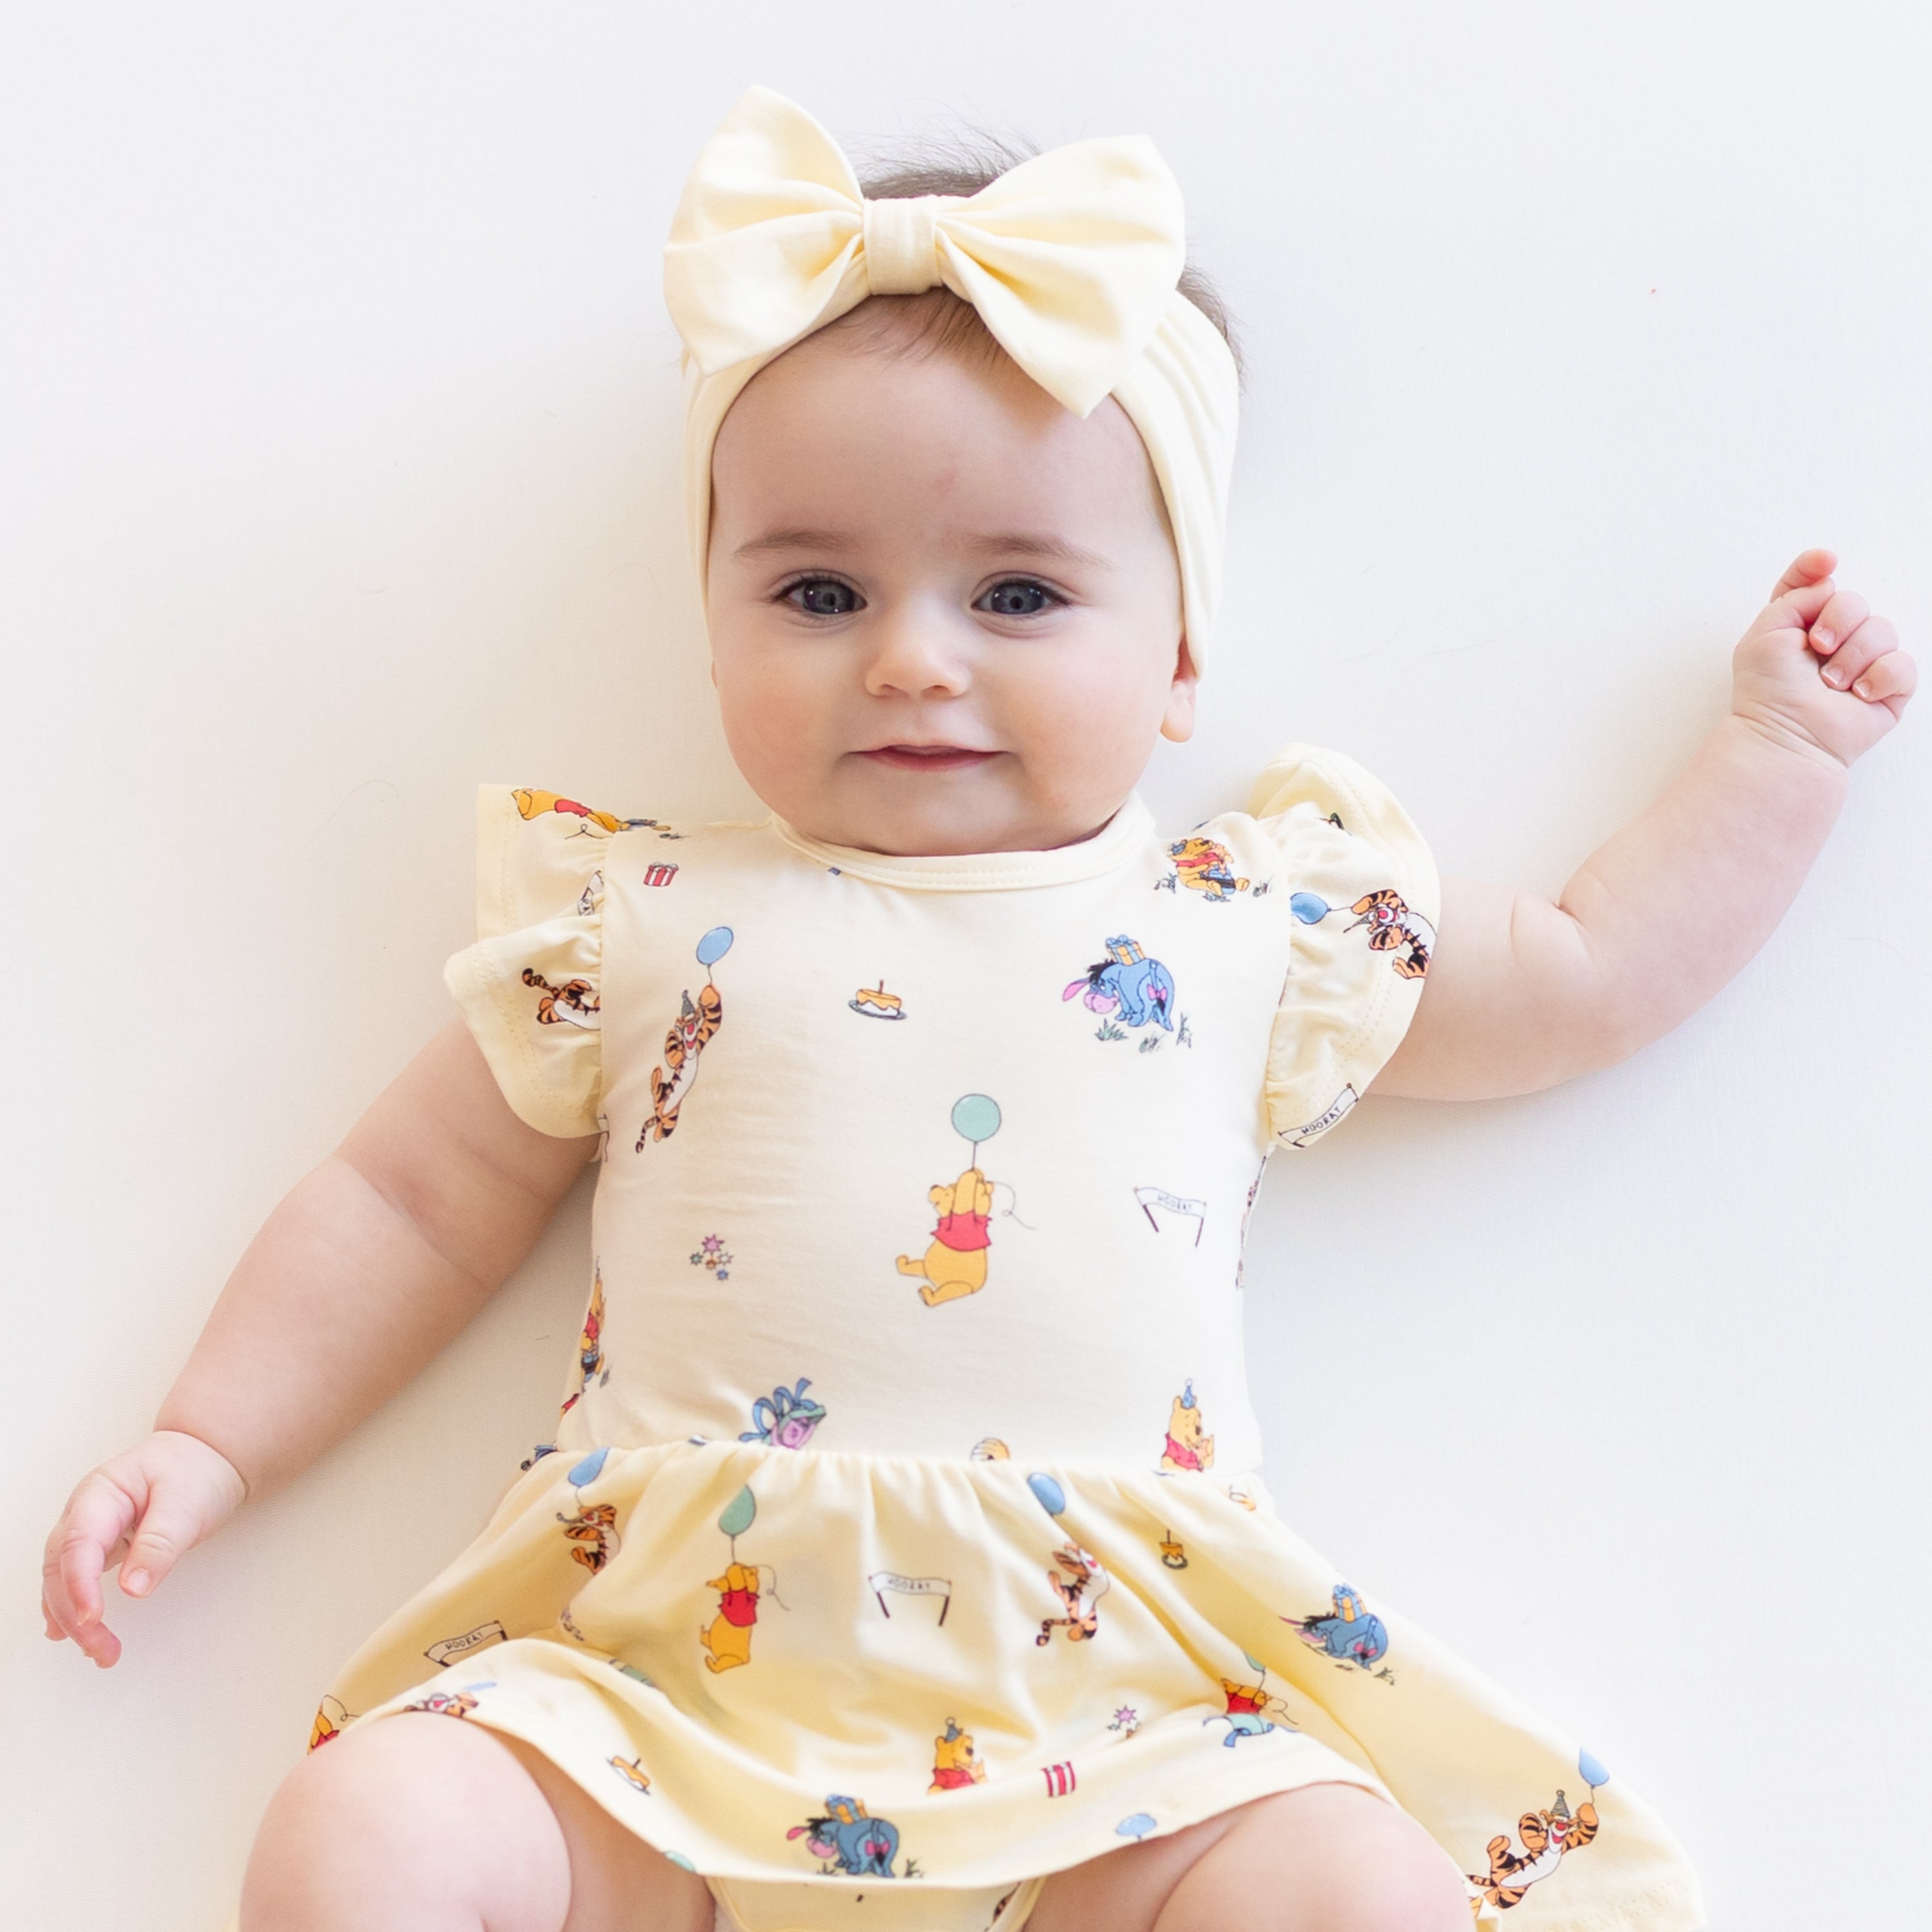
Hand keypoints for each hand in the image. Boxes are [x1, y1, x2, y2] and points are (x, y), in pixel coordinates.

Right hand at [41, 1429, 246, 1666]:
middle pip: (62, 1567)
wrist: (206, 1456)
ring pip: (63, 1577)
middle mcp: (86, 1511)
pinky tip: (71, 1630)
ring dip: (73, 1616)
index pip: (79, 1543)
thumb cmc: (196, 1470)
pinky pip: (76, 1577)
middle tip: (102, 1648)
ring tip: (99, 1650)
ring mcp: (90, 1528)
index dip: (79, 1584)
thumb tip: (132, 1588)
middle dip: (74, 1612)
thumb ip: (160, 1543)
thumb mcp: (188, 1502)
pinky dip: (72, 1605)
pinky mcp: (101, 1545)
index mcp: (101, 1493)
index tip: (92, 1618)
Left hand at [1732, 549, 1915, 767]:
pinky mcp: (1887, 687)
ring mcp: (1863, 662)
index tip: (1825, 561)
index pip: (1812, 584)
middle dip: (1838, 620)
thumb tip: (1828, 584)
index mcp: (1799, 625)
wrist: (1787, 734)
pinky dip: (1879, 677)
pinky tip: (1858, 695)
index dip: (1816, 567)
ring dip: (1853, 656)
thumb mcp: (1765, 633)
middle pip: (1854, 601)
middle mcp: (1833, 640)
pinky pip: (1902, 664)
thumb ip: (1793, 596)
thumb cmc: (1768, 690)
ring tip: (1830, 684)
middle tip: (1817, 648)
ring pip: (1881, 629)